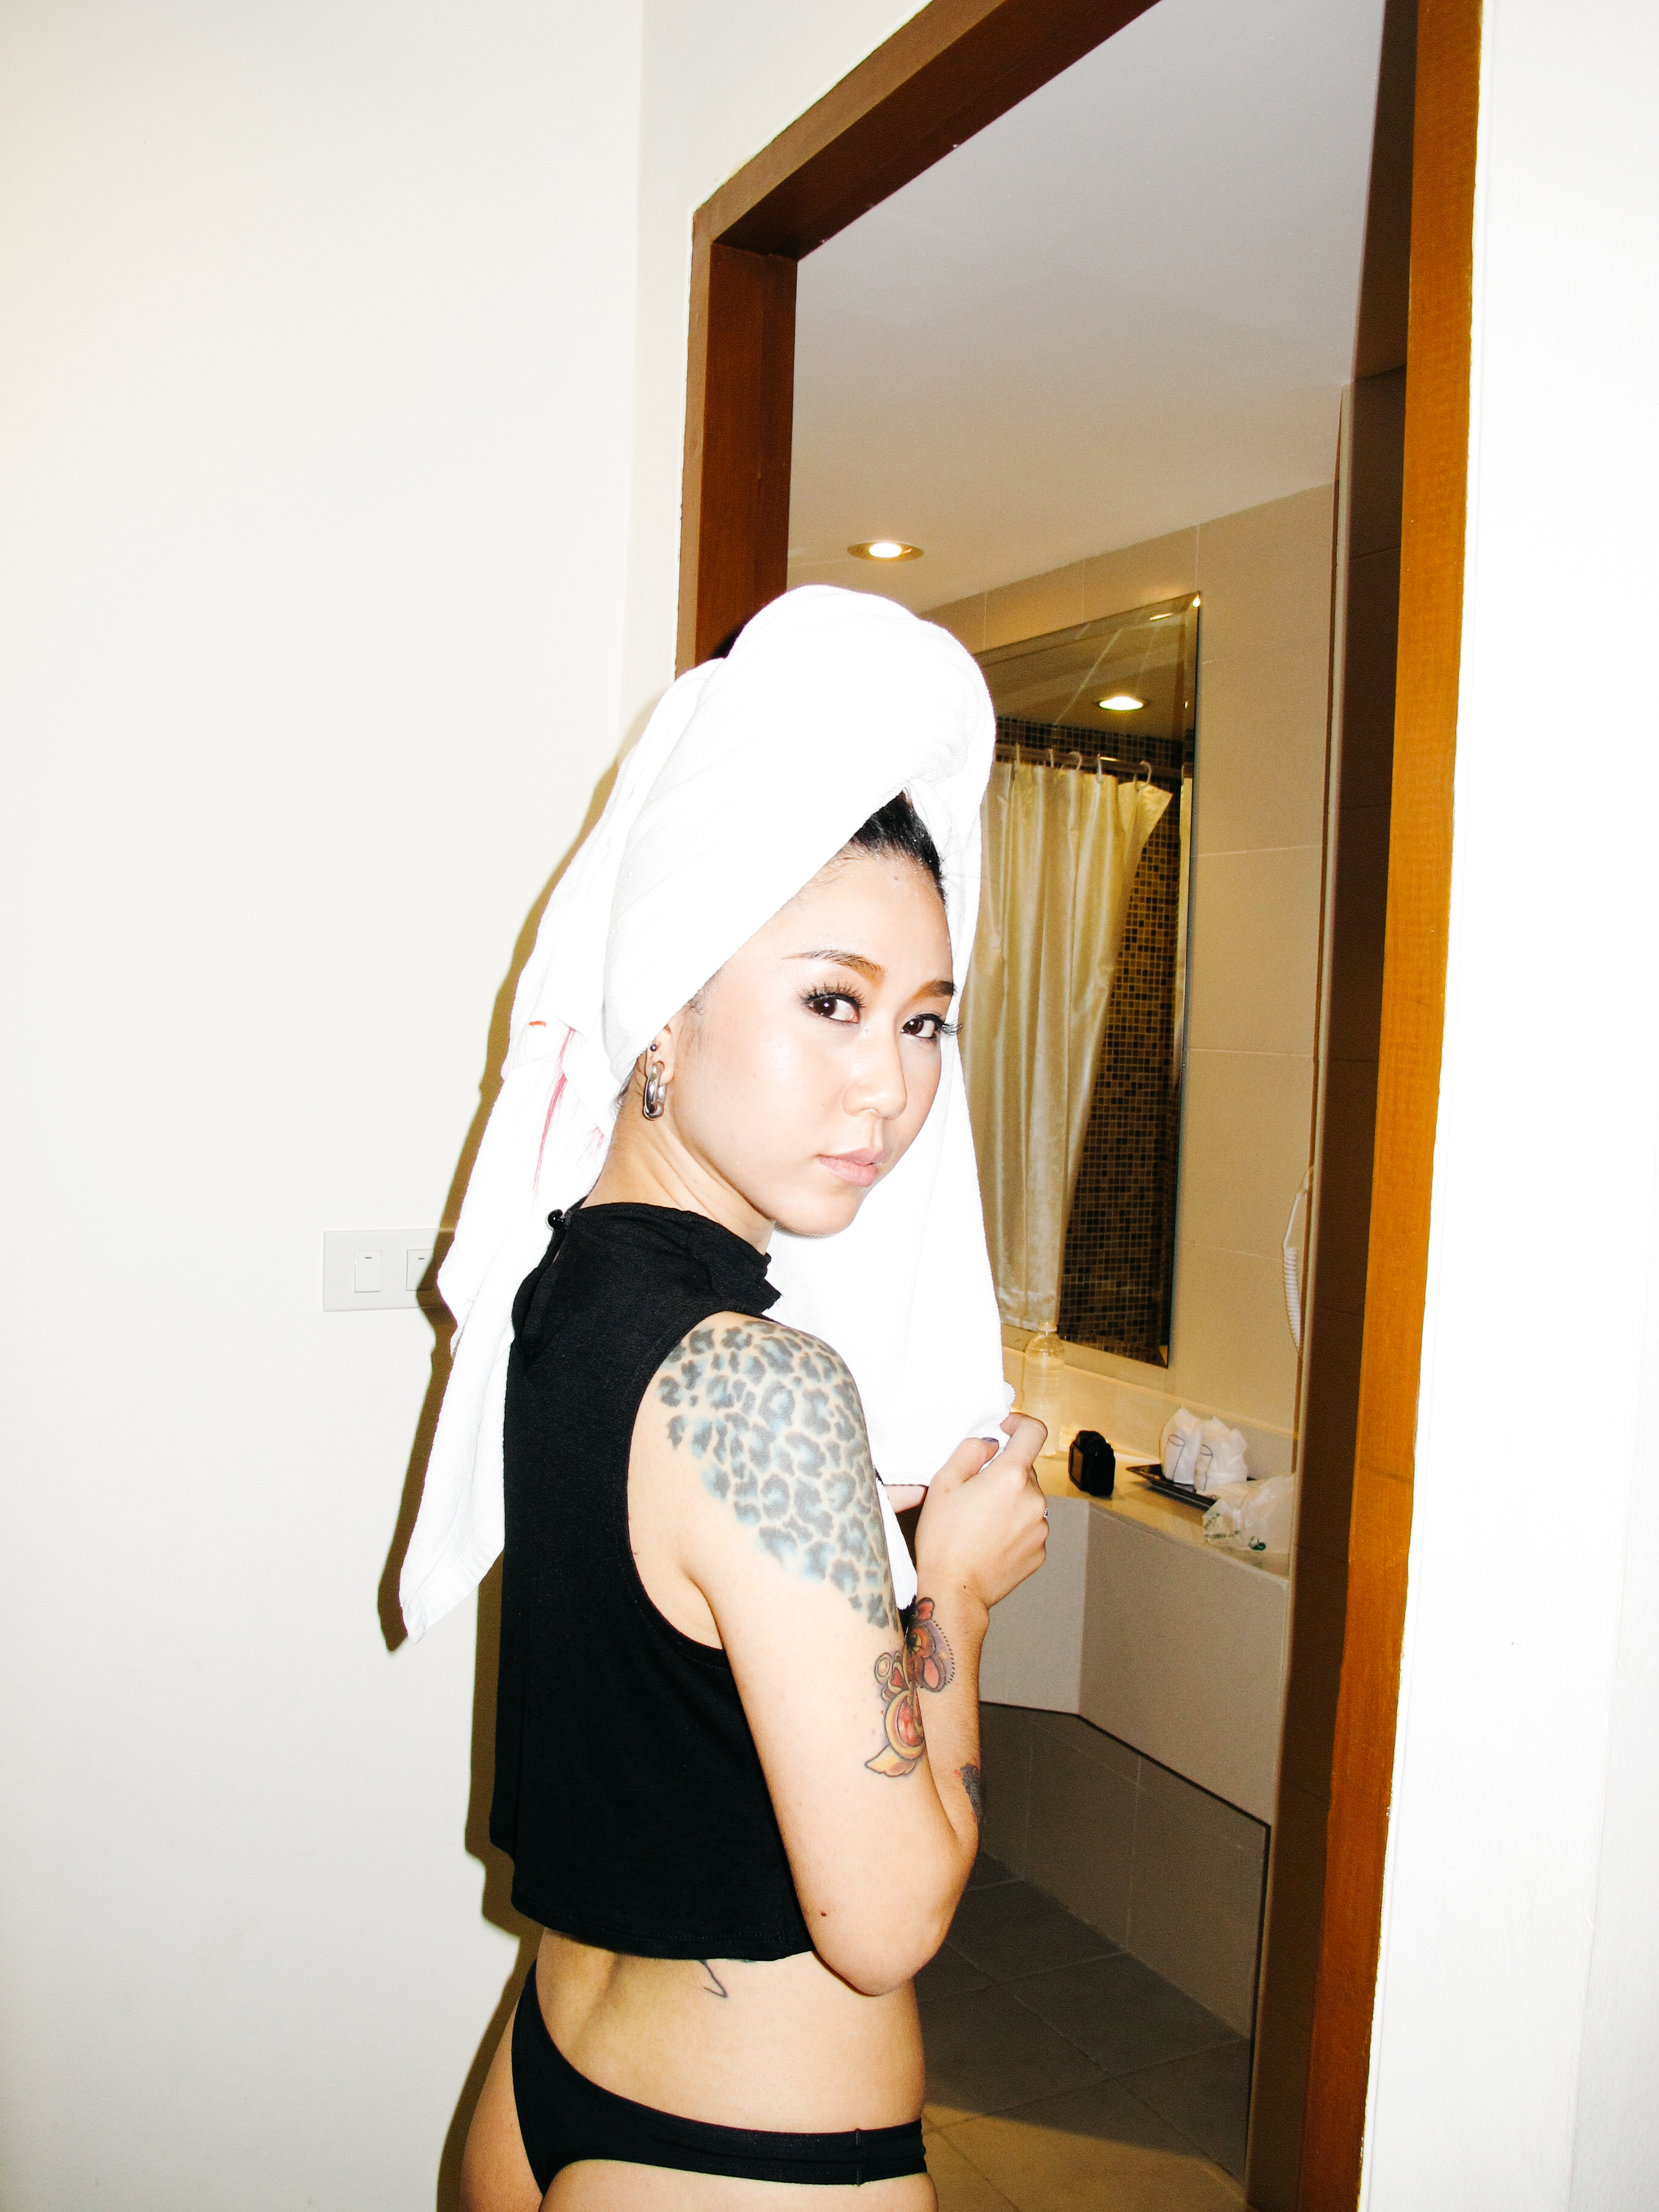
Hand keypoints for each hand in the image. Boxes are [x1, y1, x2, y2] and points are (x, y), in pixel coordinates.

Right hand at [913, 1417, 1048, 1615]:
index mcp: (1011, 1477)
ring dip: (1010, 1502)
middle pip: (1025, 1470)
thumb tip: (991, 1446)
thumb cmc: (944, 1538)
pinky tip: (990, 1541)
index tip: (1006, 1429)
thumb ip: (971, 1451)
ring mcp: (1040, 1528)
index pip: (1034, 1432)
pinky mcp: (1040, 1552)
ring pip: (1027, 1500)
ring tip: (980, 1523)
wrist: (954, 1590)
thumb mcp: (943, 1482)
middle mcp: (1034, 1500)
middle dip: (1004, 1474)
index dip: (1020, 1423)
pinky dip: (1014, 1527)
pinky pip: (1029, 1527)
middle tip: (974, 1493)